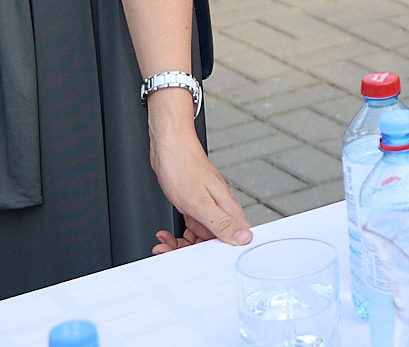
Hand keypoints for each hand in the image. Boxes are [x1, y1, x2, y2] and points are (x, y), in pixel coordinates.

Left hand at [148, 99, 251, 254]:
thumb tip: (245, 238)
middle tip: (171, 251)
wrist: (169, 146)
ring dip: (180, 244)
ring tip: (164, 243)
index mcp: (227, 209)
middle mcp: (220, 208)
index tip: (202, 262)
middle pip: (214, 242)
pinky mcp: (195, 204)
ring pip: (200, 237)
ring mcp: (207, 206)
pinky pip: (190, 228)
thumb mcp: (200, 202)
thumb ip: (222, 222)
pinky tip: (166, 233)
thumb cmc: (184, 167)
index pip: (234, 241)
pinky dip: (177, 234)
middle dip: (191, 251)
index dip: (219, 255)